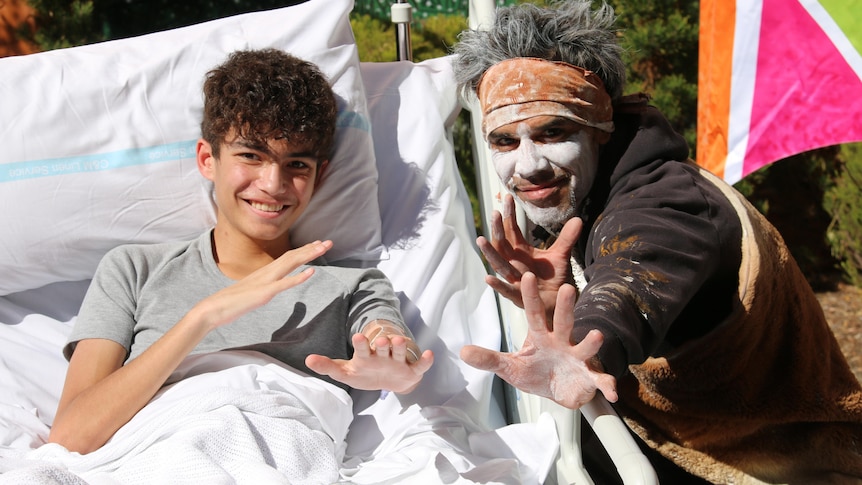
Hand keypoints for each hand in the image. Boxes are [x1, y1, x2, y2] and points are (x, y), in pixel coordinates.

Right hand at [194, 240, 331, 329]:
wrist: (212, 309)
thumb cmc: (232, 302)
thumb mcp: (254, 292)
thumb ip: (265, 287)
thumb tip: (274, 286)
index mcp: (265, 272)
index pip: (288, 257)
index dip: (304, 250)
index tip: (318, 244)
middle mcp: (267, 273)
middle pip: (293, 256)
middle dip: (312, 249)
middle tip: (329, 242)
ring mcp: (265, 281)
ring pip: (290, 264)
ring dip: (308, 255)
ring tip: (323, 248)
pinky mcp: (263, 293)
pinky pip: (284, 284)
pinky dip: (298, 277)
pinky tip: (311, 272)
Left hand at [305, 330, 433, 393]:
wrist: (388, 380)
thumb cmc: (365, 373)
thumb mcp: (346, 372)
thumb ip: (328, 367)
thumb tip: (307, 360)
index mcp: (366, 356)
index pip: (362, 349)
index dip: (361, 344)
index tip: (357, 336)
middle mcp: (383, 356)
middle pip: (383, 348)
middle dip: (383, 345)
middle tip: (381, 339)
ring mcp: (398, 362)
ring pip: (400, 353)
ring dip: (401, 347)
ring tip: (400, 341)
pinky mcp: (412, 371)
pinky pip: (420, 366)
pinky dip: (425, 361)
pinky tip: (430, 354)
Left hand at [460, 272, 616, 408]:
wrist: (559, 391)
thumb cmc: (535, 373)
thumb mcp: (509, 367)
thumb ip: (488, 359)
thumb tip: (462, 351)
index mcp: (541, 335)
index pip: (533, 313)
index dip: (529, 296)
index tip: (526, 275)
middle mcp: (561, 341)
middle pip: (563, 321)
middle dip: (565, 307)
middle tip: (568, 288)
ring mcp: (577, 358)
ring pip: (585, 347)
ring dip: (591, 342)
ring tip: (598, 336)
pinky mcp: (589, 376)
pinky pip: (600, 380)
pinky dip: (606, 385)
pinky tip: (613, 393)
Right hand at [477, 194, 581, 315]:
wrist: (560, 303)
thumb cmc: (555, 279)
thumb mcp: (561, 255)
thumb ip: (567, 238)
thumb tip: (578, 218)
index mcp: (521, 252)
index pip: (511, 230)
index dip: (509, 215)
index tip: (507, 198)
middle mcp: (514, 264)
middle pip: (502, 245)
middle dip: (497, 229)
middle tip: (494, 213)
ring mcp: (515, 280)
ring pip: (499, 265)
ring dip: (489, 253)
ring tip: (480, 239)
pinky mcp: (519, 297)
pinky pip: (506, 290)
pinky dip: (498, 285)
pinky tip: (488, 278)